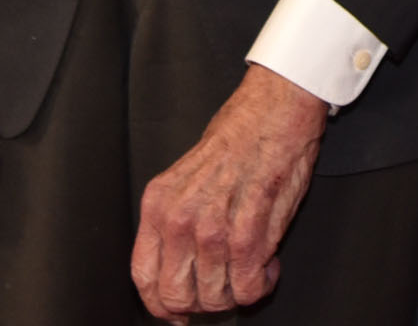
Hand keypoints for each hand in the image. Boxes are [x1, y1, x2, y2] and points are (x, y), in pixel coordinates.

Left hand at [131, 63, 327, 321]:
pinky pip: (248, 287)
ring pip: (216, 298)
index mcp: (158, 204)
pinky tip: (268, 263)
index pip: (144, 276)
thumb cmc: (236, 139)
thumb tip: (176, 272)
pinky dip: (261, 284)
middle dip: (203, 302)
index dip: (161, 305)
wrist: (274, 111)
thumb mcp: (185, 178)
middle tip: (223, 287)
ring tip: (250, 266)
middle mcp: (179, 219)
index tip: (177, 313)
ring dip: (237, 292)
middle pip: (178, 296)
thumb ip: (175, 223)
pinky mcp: (249, 232)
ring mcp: (213, 228)